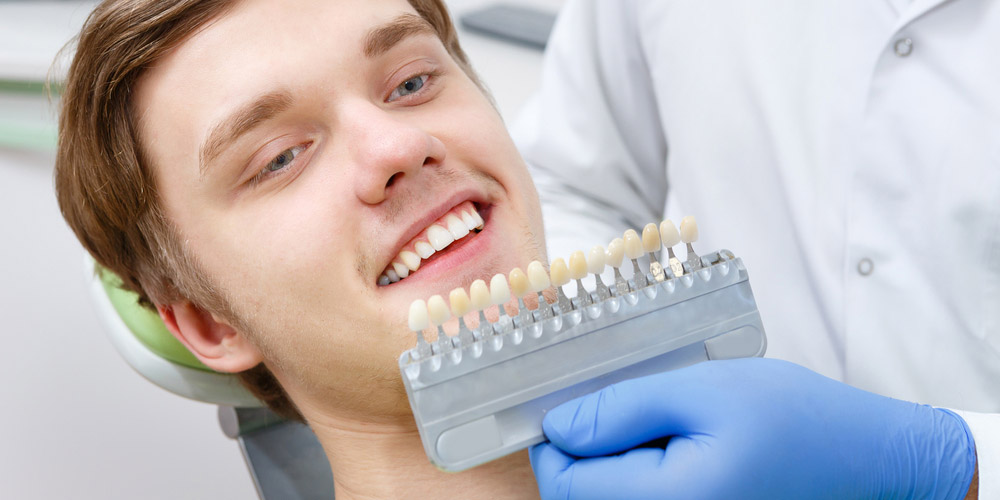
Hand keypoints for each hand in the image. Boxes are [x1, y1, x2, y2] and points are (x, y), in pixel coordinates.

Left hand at [530, 358, 975, 499]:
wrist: (865, 458)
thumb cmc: (793, 420)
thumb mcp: (702, 391)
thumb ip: (621, 410)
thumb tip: (558, 429)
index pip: (565, 487)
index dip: (555, 444)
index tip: (570, 406)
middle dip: (588, 454)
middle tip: (627, 410)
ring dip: (616, 467)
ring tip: (662, 429)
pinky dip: (644, 476)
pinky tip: (676, 451)